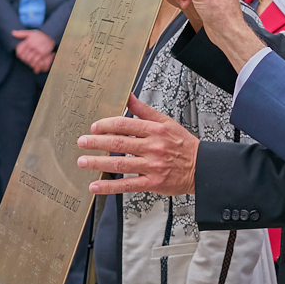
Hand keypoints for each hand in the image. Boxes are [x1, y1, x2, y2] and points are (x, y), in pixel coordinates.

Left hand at [12, 30, 56, 72]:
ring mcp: (38, 49)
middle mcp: (32, 44)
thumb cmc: (41, 35)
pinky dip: (35, 66)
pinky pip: (36, 62)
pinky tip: (35, 66)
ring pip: (29, 60)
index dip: (19, 55)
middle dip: (25, 60)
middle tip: (27, 61)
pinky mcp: (43, 53)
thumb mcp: (31, 32)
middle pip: (24, 57)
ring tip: (31, 63)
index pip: (19, 51)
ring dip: (30, 63)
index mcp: (28, 40)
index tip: (21, 57)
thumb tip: (12, 33)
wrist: (53, 36)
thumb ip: (21, 33)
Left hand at [78, 94, 197, 195]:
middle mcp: (153, 147)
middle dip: (97, 142)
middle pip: (119, 143)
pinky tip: (95, 186)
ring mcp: (152, 166)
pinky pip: (128, 185)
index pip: (125, 125)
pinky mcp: (153, 183)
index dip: (107, 125)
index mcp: (155, 130)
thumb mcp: (166, 122)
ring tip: (83, 161)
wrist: (202, 167)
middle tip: (82, 142)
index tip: (95, 127)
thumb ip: (144, 110)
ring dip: (98, 163)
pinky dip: (110, 187)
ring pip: (120, 164)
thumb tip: (128, 96)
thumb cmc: (183, 144)